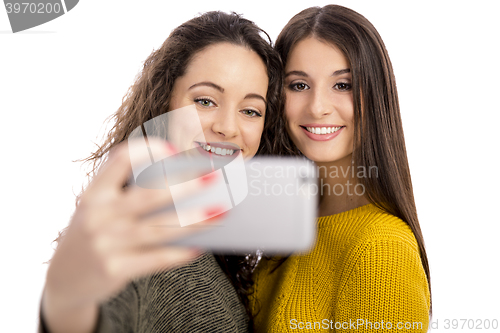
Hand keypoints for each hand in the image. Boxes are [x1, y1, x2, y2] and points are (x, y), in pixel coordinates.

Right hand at [42, 138, 223, 332]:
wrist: (64, 278)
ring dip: (196, 219)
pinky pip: (157, 259)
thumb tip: (185, 187)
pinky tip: (202, 245)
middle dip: (186, 184)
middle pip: (150, 195)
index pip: (121, 159)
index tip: (175, 149)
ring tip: (221, 212)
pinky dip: (182, 252)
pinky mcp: (115, 269)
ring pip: (161, 229)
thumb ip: (128, 196)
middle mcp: (98, 216)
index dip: (149, 150)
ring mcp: (106, 244)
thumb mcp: (99, 209)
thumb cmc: (94, 233)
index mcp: (94, 193)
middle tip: (214, 177)